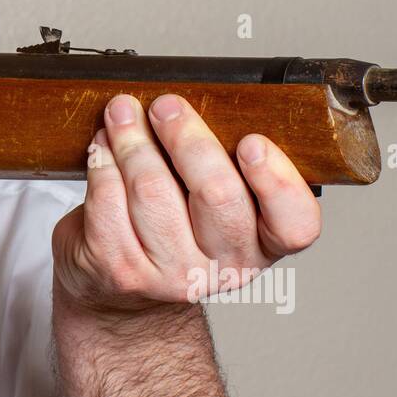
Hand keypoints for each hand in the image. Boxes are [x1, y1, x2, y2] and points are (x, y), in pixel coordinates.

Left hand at [52, 93, 320, 311]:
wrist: (123, 294)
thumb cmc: (174, 229)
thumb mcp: (215, 204)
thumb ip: (222, 163)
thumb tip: (202, 102)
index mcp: (262, 244)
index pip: (294, 224)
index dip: (276, 181)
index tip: (252, 142)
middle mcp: (224, 267)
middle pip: (216, 194)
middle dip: (186, 138)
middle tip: (166, 107)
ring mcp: (170, 274)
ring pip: (152, 190)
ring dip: (132, 141)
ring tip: (122, 115)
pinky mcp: (120, 270)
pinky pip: (108, 202)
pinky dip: (102, 164)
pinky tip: (102, 147)